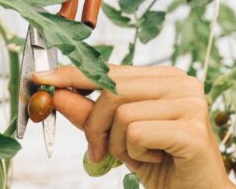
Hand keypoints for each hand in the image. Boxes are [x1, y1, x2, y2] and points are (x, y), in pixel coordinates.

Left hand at [33, 65, 235, 188]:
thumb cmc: (163, 165)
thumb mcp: (118, 138)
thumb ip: (90, 114)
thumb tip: (56, 93)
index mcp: (165, 78)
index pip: (110, 70)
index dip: (73, 75)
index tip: (41, 78)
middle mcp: (182, 83)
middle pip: (112, 91)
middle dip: (94, 125)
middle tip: (98, 152)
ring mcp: (192, 104)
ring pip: (121, 114)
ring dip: (117, 144)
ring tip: (139, 156)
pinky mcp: (193, 130)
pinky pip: (136, 134)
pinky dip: (135, 153)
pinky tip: (157, 159)